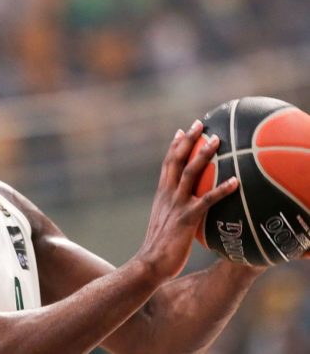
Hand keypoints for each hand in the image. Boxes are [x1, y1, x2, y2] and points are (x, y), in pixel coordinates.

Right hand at [137, 120, 238, 279]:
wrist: (149, 262)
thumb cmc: (158, 246)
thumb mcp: (163, 221)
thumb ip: (171, 209)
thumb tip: (181, 206)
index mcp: (161, 194)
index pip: (167, 163)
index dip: (175, 146)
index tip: (182, 131)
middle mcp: (167, 194)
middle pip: (177, 160)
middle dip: (188, 140)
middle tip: (200, 123)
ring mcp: (176, 205)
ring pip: (190, 173)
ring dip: (203, 155)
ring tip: (216, 140)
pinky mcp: (187, 219)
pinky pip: (206, 201)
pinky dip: (220, 190)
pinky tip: (235, 182)